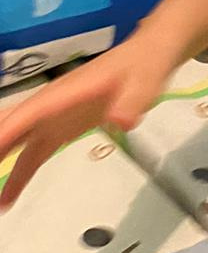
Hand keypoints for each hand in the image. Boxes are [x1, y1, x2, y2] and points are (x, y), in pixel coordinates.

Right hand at [0, 0, 207, 208]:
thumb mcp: (145, 83)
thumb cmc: (144, 67)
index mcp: (66, 93)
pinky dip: (21, 173)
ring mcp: (55, 118)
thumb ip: (133, 102)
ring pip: (19, 145)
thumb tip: (120, 121)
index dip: (8, 131)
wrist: (148, 56)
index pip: (30, 113)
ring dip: (3, 167)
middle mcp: (52, 105)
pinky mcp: (63, 128)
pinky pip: (36, 153)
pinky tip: (10, 196)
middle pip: (13, 127)